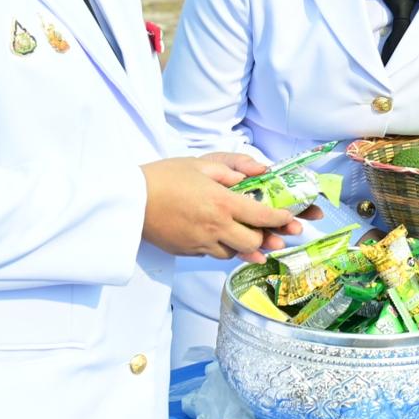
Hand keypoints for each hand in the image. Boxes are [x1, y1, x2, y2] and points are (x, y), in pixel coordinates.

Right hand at [140, 156, 299, 261]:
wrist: (129, 200)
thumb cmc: (164, 177)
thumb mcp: (202, 164)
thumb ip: (235, 167)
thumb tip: (261, 171)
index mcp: (222, 203)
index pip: (263, 217)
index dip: (281, 219)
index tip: (289, 218)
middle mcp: (215, 227)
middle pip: (253, 242)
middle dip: (266, 237)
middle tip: (273, 231)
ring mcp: (201, 243)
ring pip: (234, 252)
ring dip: (244, 245)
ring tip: (250, 236)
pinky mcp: (188, 252)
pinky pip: (214, 254)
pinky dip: (223, 247)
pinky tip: (223, 237)